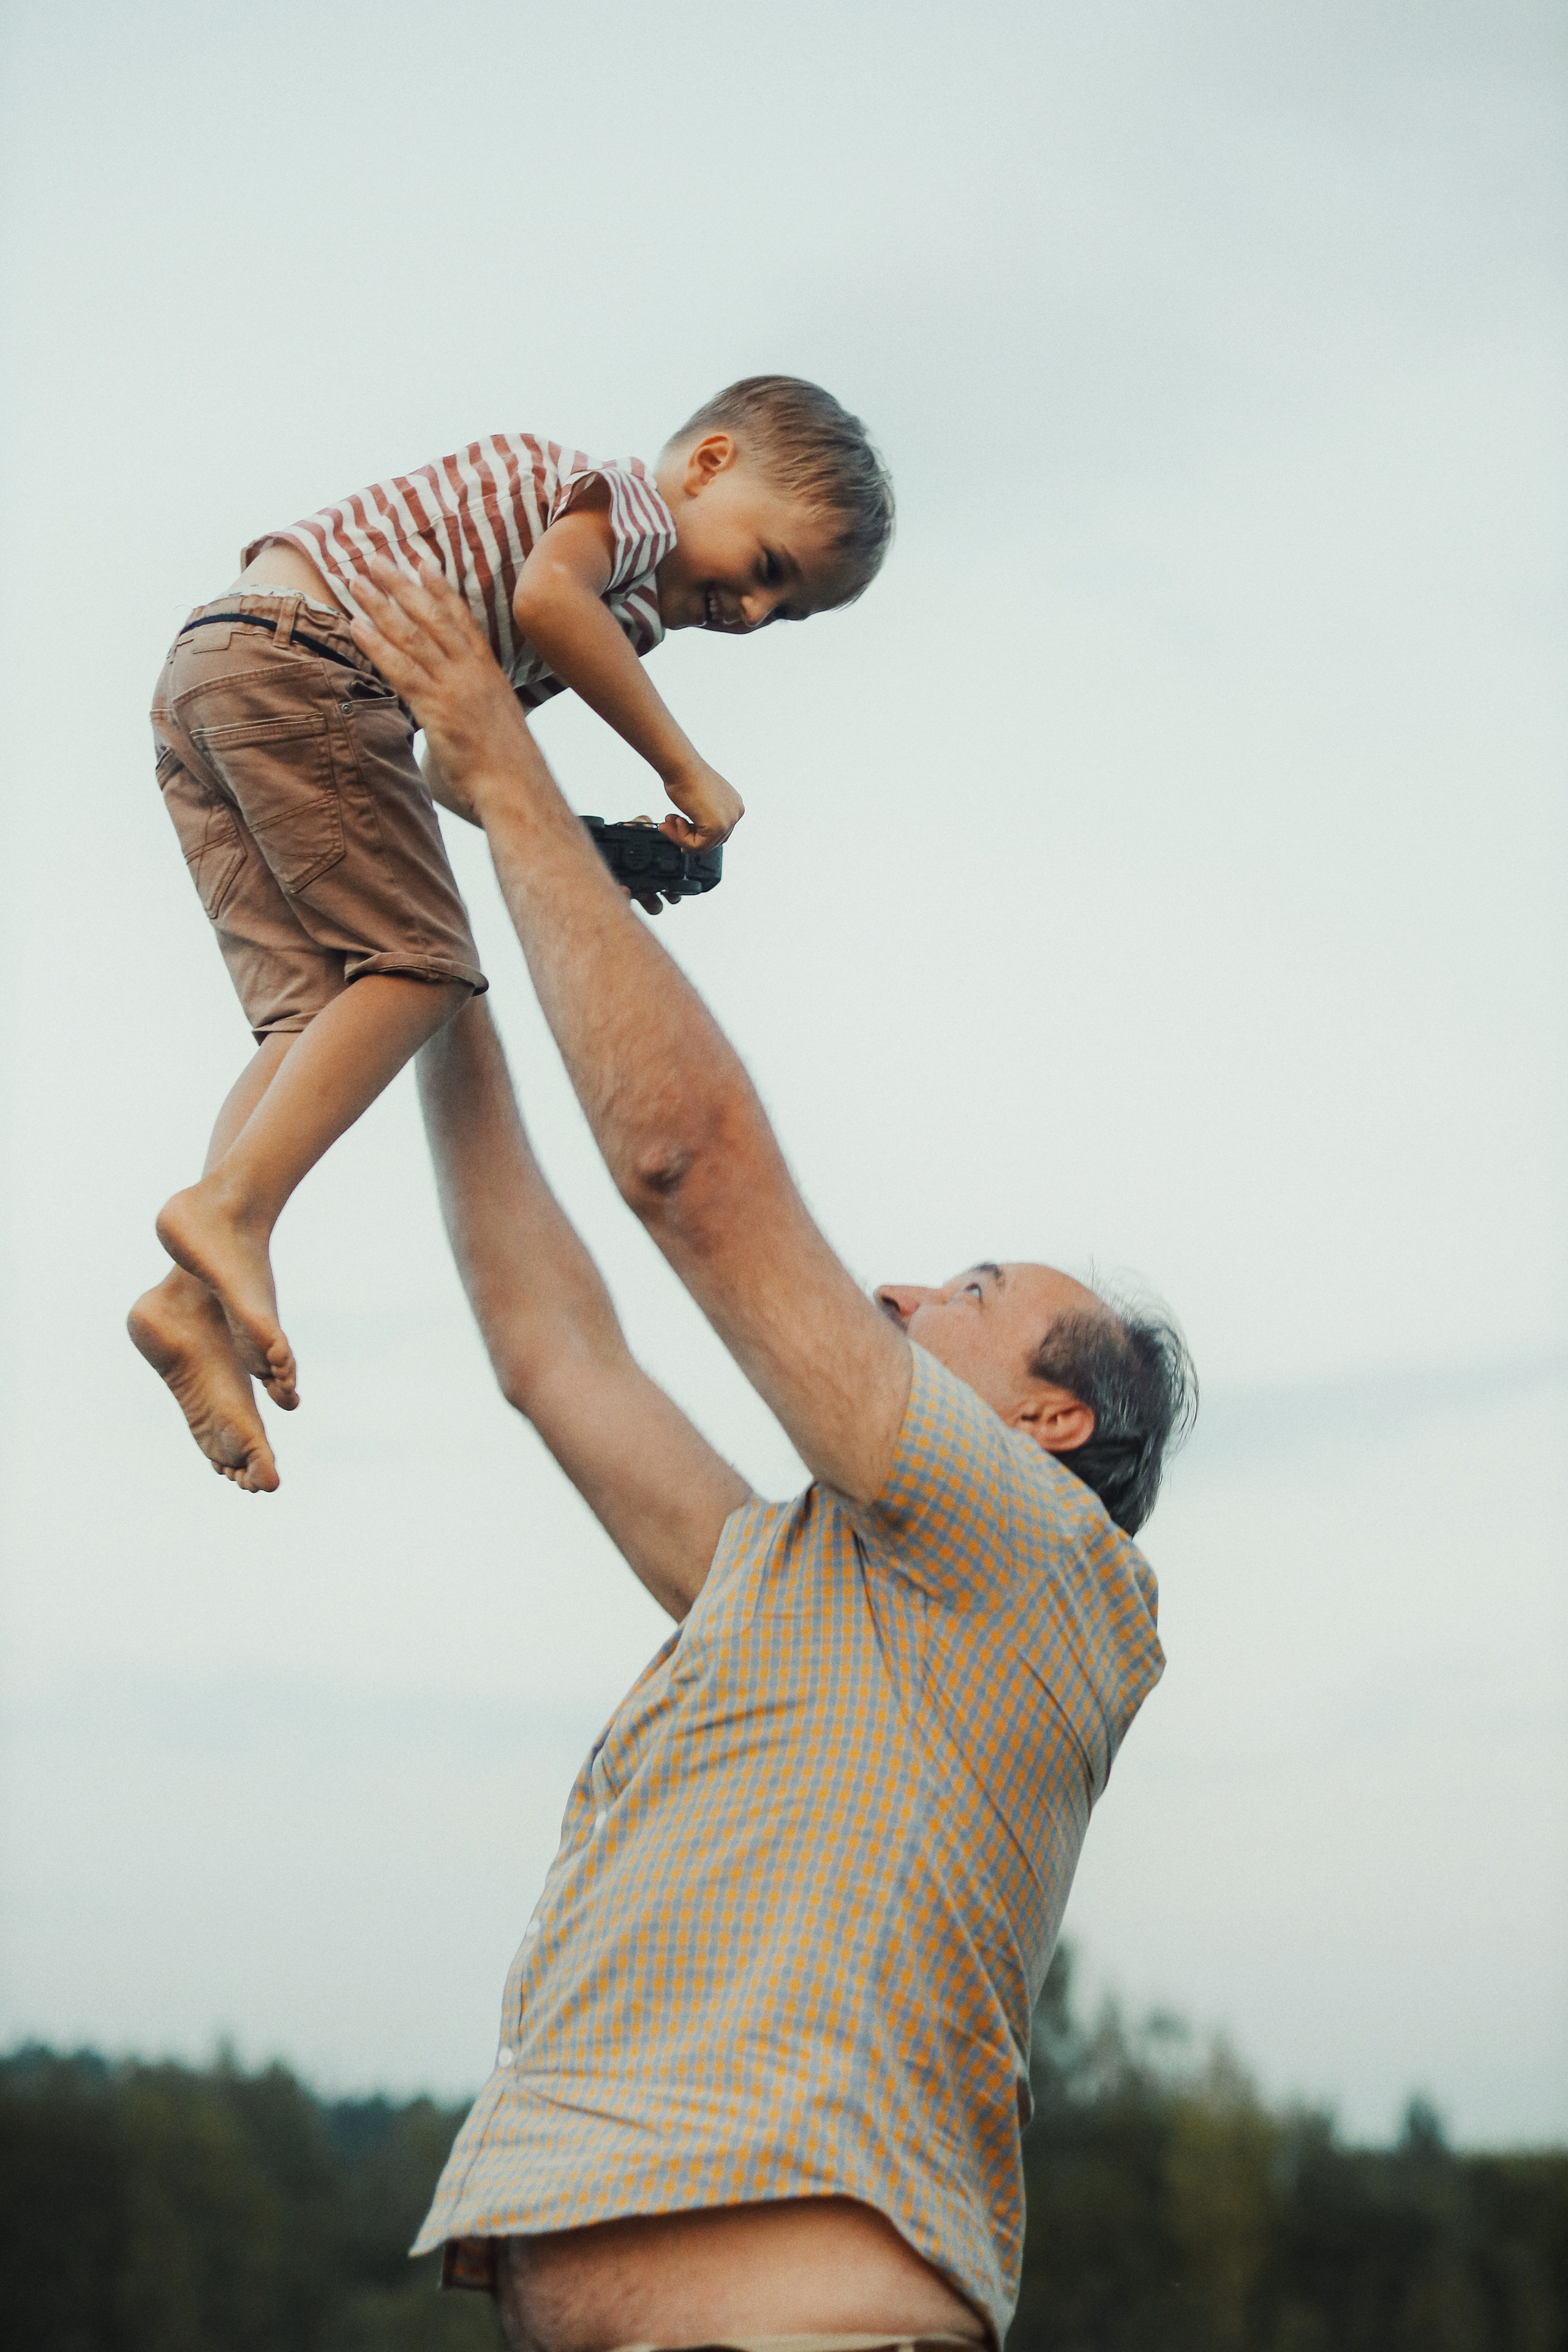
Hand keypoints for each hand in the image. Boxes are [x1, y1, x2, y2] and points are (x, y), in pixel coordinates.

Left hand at [349, 554, 526, 820]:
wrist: (520, 794)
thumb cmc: (507, 776)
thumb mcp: (487, 735)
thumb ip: (459, 722)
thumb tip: (440, 735)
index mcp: (490, 675)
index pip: (463, 620)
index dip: (441, 588)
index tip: (423, 562)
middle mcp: (474, 673)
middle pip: (434, 618)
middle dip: (403, 585)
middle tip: (378, 558)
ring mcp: (457, 689)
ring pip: (414, 636)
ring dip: (382, 605)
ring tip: (358, 580)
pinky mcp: (440, 710)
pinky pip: (402, 671)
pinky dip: (377, 646)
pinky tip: (356, 626)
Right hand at [661, 759, 743, 850]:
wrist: (681, 767)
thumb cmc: (686, 776)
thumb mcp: (699, 800)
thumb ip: (702, 816)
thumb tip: (694, 833)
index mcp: (734, 805)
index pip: (717, 832)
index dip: (695, 834)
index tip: (680, 830)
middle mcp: (735, 812)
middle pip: (711, 840)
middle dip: (686, 836)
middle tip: (667, 827)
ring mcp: (729, 821)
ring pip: (703, 845)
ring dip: (680, 836)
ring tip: (667, 823)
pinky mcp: (717, 827)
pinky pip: (697, 845)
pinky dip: (681, 837)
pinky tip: (675, 821)